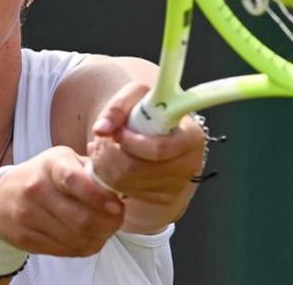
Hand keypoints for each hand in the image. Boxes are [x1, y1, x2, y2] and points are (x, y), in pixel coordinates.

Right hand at [0, 146, 124, 256]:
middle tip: (117, 218)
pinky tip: (88, 236)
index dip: (98, 196)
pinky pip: (66, 250)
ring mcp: (29, 215)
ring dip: (98, 237)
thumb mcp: (65, 160)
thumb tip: (120, 177)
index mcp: (51, 164)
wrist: (3, 197)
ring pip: (75, 238)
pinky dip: (84, 246)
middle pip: (80, 218)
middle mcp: (36, 188)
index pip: (73, 180)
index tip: (117, 205)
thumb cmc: (44, 176)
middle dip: (107, 223)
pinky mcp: (26, 238)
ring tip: (105, 227)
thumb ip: (92, 168)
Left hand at [88, 83, 207, 205]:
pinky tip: (113, 162)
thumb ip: (118, 106)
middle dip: (111, 154)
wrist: (159, 126)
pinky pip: (128, 192)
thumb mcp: (137, 94)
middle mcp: (189, 164)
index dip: (131, 142)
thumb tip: (101, 129)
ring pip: (128, 183)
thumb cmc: (151, 108)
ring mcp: (178, 184)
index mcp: (191, 136)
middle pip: (137, 169)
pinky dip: (112, 178)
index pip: (157, 150)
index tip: (117, 131)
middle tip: (102, 140)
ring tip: (104, 148)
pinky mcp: (165, 198)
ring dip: (107, 166)